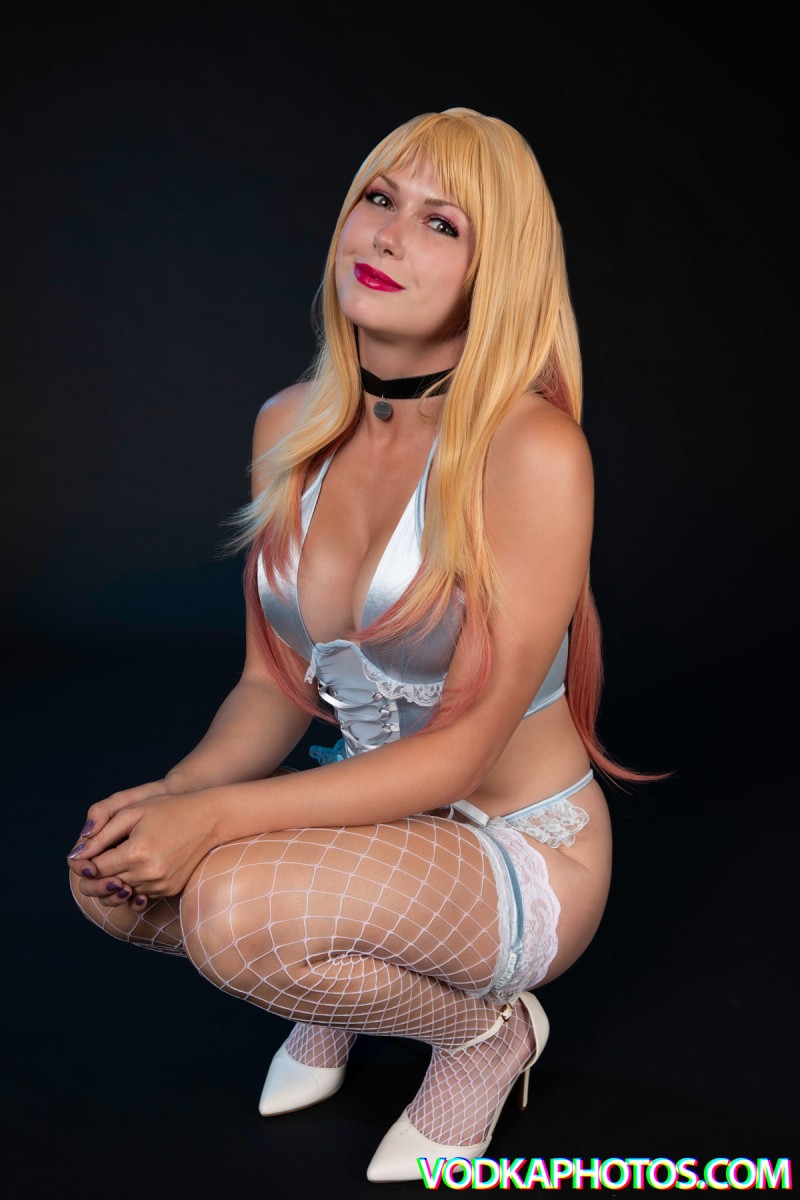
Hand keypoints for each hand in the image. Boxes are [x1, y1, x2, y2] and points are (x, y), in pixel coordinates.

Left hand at [67, 786, 216, 902]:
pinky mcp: (169, 890)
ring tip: (118, 861)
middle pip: (105, 886)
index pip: (95, 869)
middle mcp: (148, 874)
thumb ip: (101, 836)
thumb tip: (75, 857)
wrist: (210, 818)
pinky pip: (140, 894)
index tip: (83, 855)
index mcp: (136, 853)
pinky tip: (136, 867)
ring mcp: (160, 885)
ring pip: (122, 892)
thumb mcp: (132, 813)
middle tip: (93, 864)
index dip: (84, 863)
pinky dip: (133, 883)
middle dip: (94, 877)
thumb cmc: (169, 809)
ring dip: (115, 880)